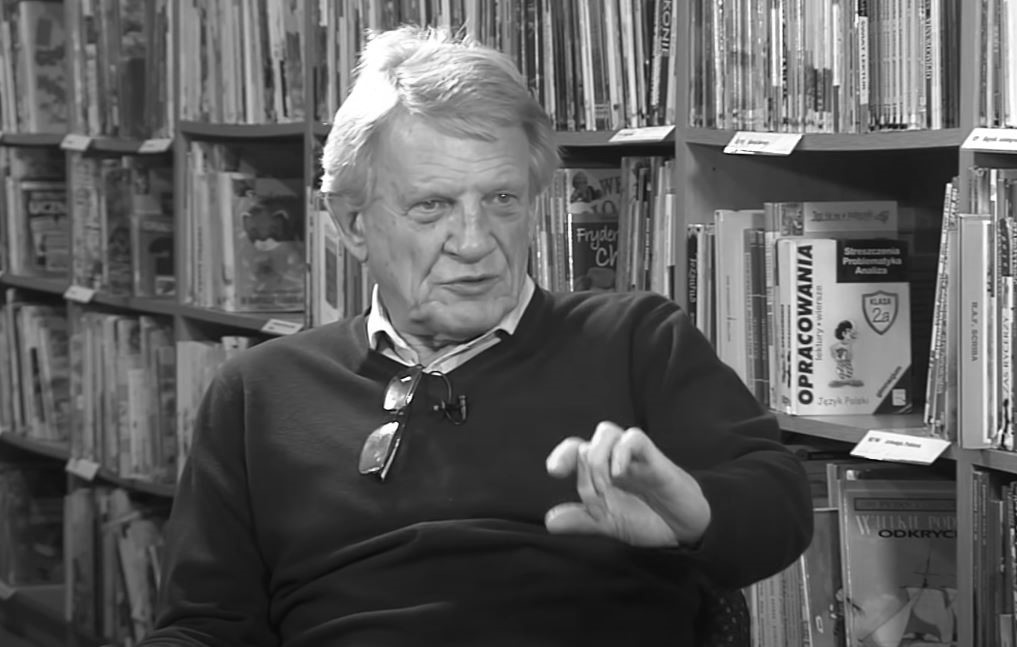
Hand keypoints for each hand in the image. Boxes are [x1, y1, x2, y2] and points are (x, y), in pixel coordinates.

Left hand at [544, 421, 710, 547]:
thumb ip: (581, 521)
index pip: (575, 450)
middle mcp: (615, 460)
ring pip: (607, 432)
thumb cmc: (648, 520)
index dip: (561, 455)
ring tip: (606, 487)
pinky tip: (620, 474)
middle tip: (597, 501)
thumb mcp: (609, 525)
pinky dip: (622, 452)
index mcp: (601, 473)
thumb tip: (549, 522)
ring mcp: (634, 458)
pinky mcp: (655, 459)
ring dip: (598, 458)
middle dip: (585, 475)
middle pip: (587, 445)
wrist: (684, 530)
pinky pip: (634, 439)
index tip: (554, 472)